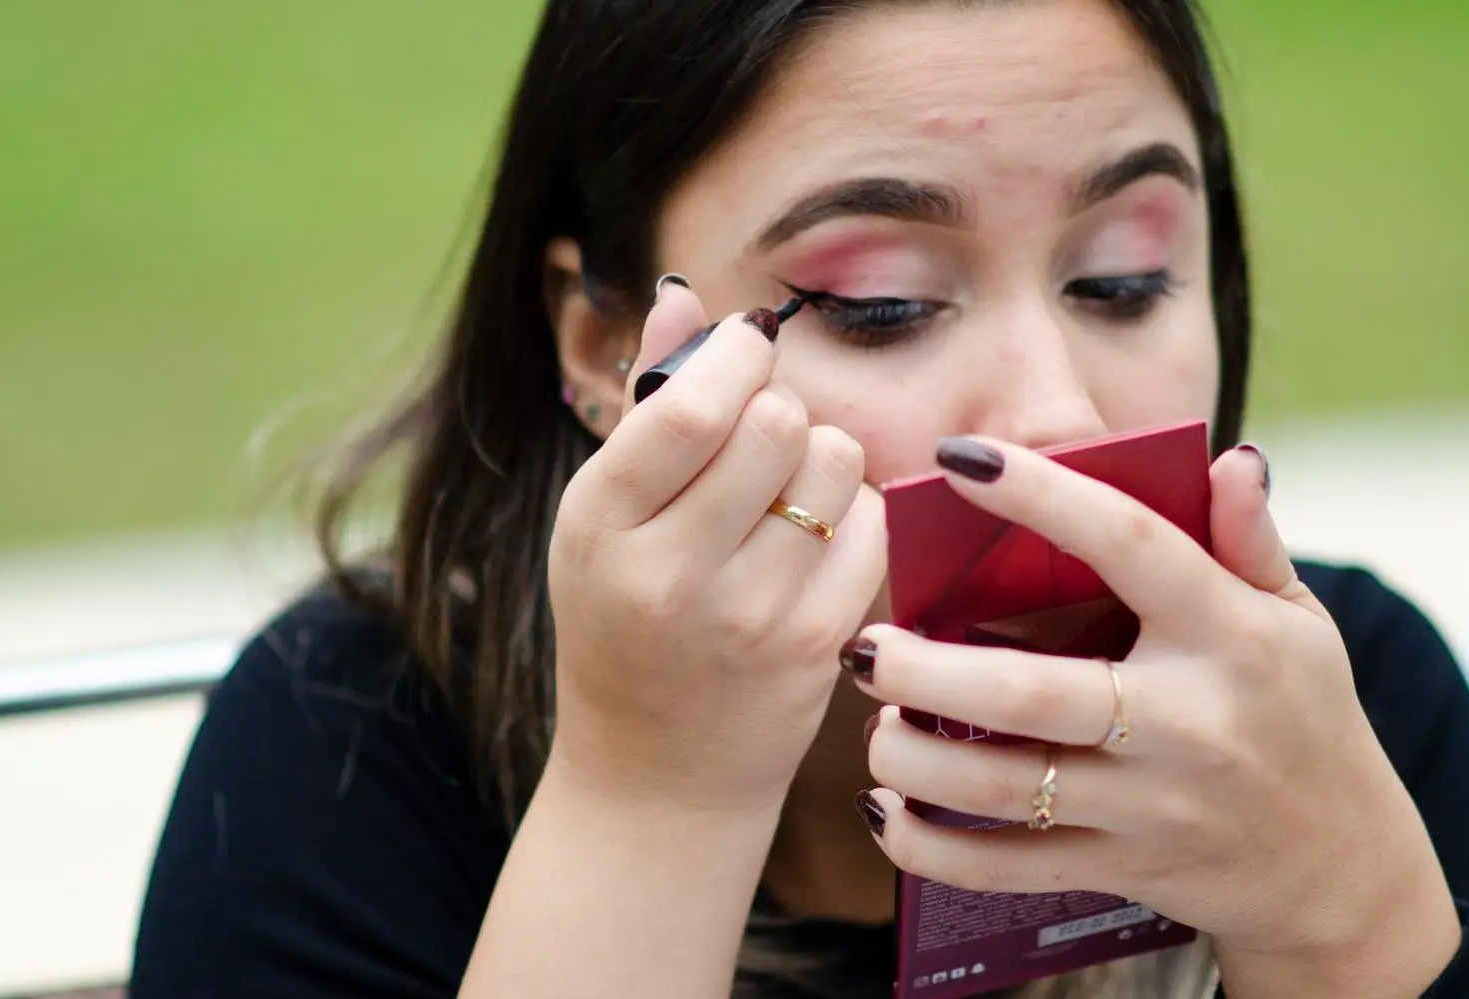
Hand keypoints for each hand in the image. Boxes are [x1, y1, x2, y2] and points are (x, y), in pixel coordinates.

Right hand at [545, 283, 887, 816]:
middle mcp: (667, 573)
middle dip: (780, 409)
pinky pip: (871, 524)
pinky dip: (852, 517)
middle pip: (777, 422)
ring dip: (821, 458)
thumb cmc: (625, 621)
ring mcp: (748, 617)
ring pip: (836, 462)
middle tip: (760, 441)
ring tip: (783, 497)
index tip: (747, 352)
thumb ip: (646, 402)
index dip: (737, 358)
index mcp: (597, 523)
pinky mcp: (816, 647)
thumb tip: (686, 294)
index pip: (691, 408)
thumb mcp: (603, 517)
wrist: (655, 777)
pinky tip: (812, 546)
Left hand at [853, 437, 1459, 994]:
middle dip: (927, 670)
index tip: (960, 457)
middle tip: (868, 643)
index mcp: (1230, 636)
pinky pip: (1007, 868)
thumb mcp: (1297, 621)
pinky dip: (930, 848)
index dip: (1043, 496)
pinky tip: (884, 812)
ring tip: (874, 721)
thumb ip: (1252, 538)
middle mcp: (1188, 721)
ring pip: (1004, 788)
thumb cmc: (1301, 716)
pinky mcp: (1122, 869)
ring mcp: (1151, 806)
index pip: (1131, 545)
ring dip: (915, 759)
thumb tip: (1229, 459)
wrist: (1339, 867)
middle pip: (1031, 694)